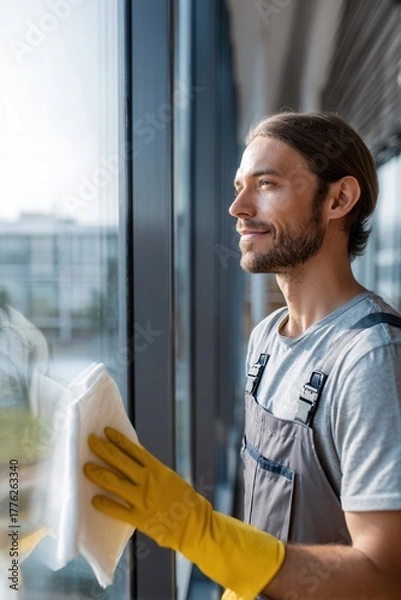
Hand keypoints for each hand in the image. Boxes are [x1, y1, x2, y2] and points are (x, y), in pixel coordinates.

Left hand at [84, 427, 284, 599]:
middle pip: (120, 462)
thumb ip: (151, 470)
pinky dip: (105, 504)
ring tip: (85, 466)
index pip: (134, 450)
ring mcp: (143, 499)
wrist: (195, 524)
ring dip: (98, 474)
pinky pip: (118, 510)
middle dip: (104, 449)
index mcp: (157, 469)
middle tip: (89, 441)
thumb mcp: (169, 478)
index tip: (106, 431)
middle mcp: (148, 481)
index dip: (119, 439)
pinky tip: (93, 500)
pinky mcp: (140, 518)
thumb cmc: (183, 500)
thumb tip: (134, 458)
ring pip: (115, 483)